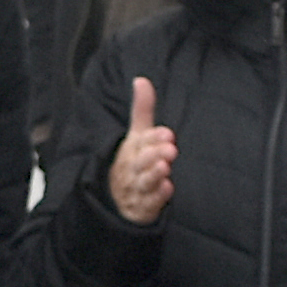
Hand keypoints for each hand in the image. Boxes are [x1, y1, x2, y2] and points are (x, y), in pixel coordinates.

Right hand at [105, 76, 175, 225]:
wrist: (116, 199)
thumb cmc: (133, 162)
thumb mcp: (137, 135)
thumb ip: (142, 109)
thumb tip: (141, 79)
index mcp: (132, 149)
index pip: (142, 141)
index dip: (154, 138)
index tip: (167, 133)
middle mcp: (133, 167)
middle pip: (142, 160)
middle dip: (155, 154)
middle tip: (170, 149)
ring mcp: (136, 188)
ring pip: (144, 181)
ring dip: (155, 174)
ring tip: (166, 166)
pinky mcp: (142, 206)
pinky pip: (149, 203)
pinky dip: (157, 197)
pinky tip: (167, 188)